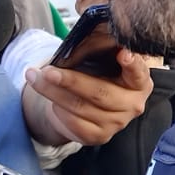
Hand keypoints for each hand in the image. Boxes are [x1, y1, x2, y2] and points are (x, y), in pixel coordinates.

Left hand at [23, 50, 153, 146]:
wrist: (85, 103)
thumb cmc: (97, 72)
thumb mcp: (101, 57)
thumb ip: (99, 47)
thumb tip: (80, 37)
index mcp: (140, 81)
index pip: (139, 73)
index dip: (132, 64)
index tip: (122, 52)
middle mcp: (133, 104)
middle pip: (100, 93)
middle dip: (70, 81)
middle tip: (47, 70)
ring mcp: (117, 123)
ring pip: (81, 108)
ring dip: (52, 93)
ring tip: (34, 77)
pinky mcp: (99, 136)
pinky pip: (74, 124)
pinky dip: (57, 109)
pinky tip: (48, 97)